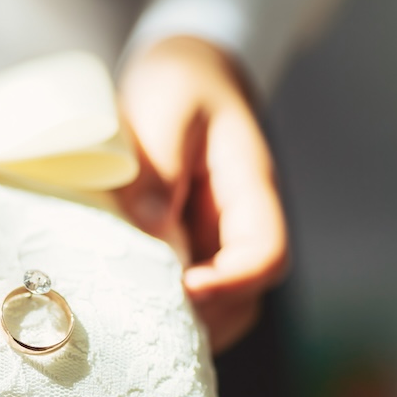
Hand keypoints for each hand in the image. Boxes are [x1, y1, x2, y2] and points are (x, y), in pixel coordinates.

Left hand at [116, 37, 287, 352]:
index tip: (186, 287)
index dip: (232, 280)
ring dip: (187, 321)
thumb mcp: (167, 106)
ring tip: (136, 323)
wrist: (181, 73)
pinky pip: (191, 290)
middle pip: (247, 294)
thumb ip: (160, 163)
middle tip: (148, 318)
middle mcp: (240, 222)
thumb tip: (150, 226)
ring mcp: (216, 237)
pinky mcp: (188, 243)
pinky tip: (130, 307)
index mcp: (250, 187)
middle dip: (205, 315)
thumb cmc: (179, 81)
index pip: (265, 252)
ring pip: (222, 302)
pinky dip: (168, 308)